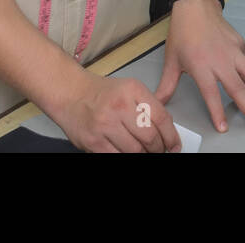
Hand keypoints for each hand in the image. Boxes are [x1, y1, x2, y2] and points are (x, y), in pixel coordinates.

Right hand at [51, 71, 180, 152]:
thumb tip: (167, 130)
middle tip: (159, 150)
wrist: (70, 94)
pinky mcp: (93, 142)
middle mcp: (119, 106)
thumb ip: (149, 105)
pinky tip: (128, 152)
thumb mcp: (130, 88)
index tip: (174, 144)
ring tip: (144, 151)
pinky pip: (117, 157)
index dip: (171, 136)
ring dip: (143, 154)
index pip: (161, 117)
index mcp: (132, 90)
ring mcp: (105, 125)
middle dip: (158, 148)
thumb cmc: (102, 93)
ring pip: (135, 151)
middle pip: (150, 137)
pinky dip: (126, 156)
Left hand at [156, 0, 244, 133]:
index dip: (218, 111)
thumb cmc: (182, 33)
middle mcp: (220, 60)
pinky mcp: (240, 44)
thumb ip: (167, 85)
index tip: (225, 128)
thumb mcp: (171, 60)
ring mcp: (233, 51)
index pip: (212, 93)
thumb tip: (158, 103)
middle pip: (238, 88)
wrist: (196, 6)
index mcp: (201, 65)